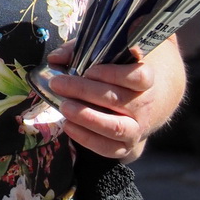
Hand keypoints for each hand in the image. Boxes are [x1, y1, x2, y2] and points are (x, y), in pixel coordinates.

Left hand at [42, 40, 179, 159]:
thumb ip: (80, 52)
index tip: (89, 70)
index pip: (138, 78)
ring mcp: (136, 128)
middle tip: (58, 84)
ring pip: (115, 127)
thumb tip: (55, 58)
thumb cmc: (116, 76)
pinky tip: (68, 126)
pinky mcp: (125, 146)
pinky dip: (86, 138)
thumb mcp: (104, 58)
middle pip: (117, 100)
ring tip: (64, 107)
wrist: (139, 105)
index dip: (113, 74)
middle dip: (84, 91)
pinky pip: (107, 148)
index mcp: (145, 80)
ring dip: (86, 117)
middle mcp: (143, 105)